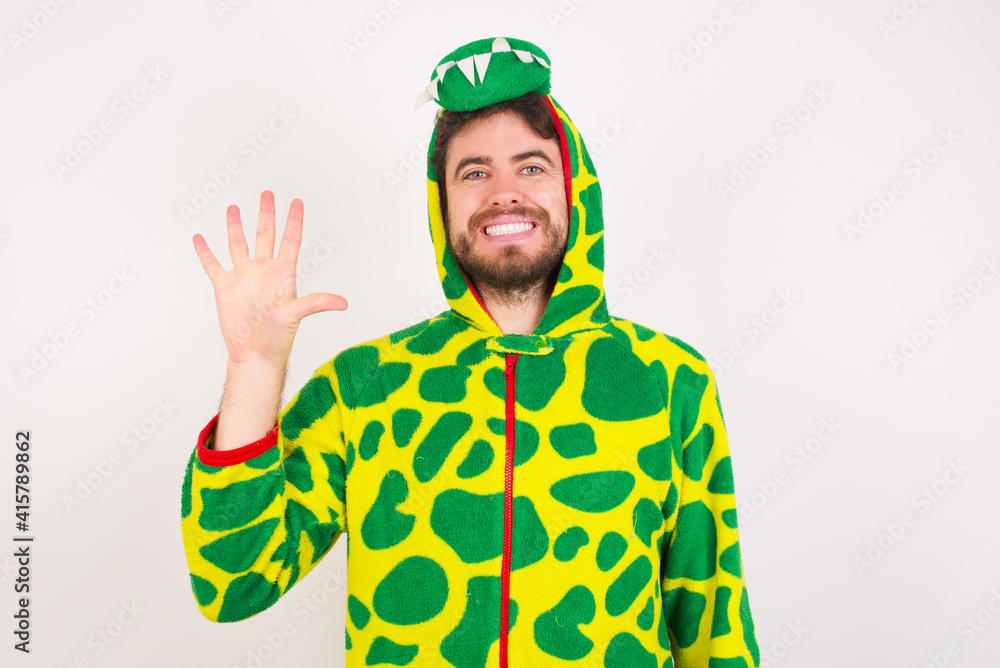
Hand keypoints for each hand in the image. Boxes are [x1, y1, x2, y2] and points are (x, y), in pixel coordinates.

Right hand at [192, 190, 347, 367]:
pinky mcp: (225, 288)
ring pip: (238, 244)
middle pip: (266, 235)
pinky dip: (205, 252)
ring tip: (234, 208)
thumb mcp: (297, 315)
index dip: (294, 220)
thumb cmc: (278, 339)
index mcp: (283, 274)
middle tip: (268, 193)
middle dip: (267, 214)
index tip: (297, 201)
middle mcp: (264, 271)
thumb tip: (343, 303)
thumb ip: (317, 303)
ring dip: (236, 226)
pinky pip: (213, 265)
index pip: (291, 240)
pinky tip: (200, 238)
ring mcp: (244, 278)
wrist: (254, 355)